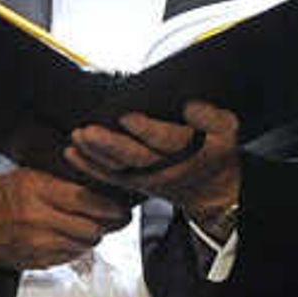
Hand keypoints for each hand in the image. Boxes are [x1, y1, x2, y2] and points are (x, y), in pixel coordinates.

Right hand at [0, 164, 134, 271]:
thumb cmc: (0, 196)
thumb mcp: (28, 175)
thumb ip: (61, 180)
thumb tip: (98, 184)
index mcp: (36, 190)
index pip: (84, 200)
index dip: (109, 205)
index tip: (122, 205)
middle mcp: (38, 219)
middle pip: (90, 226)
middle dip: (108, 223)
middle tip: (118, 217)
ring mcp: (38, 244)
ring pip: (84, 243)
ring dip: (94, 235)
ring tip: (95, 224)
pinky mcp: (38, 261)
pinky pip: (71, 256)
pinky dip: (79, 246)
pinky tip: (75, 236)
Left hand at [68, 102, 244, 230]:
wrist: (212, 190)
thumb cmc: (217, 152)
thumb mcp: (227, 131)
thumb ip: (212, 117)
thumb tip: (190, 105)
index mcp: (188, 151)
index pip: (164, 140)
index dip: (145, 129)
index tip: (126, 116)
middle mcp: (164, 168)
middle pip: (133, 158)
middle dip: (108, 145)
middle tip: (87, 131)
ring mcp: (146, 178)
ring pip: (117, 168)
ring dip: (93, 154)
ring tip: (76, 138)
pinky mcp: (134, 182)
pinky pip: (108, 176)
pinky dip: (88, 167)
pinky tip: (70, 154)